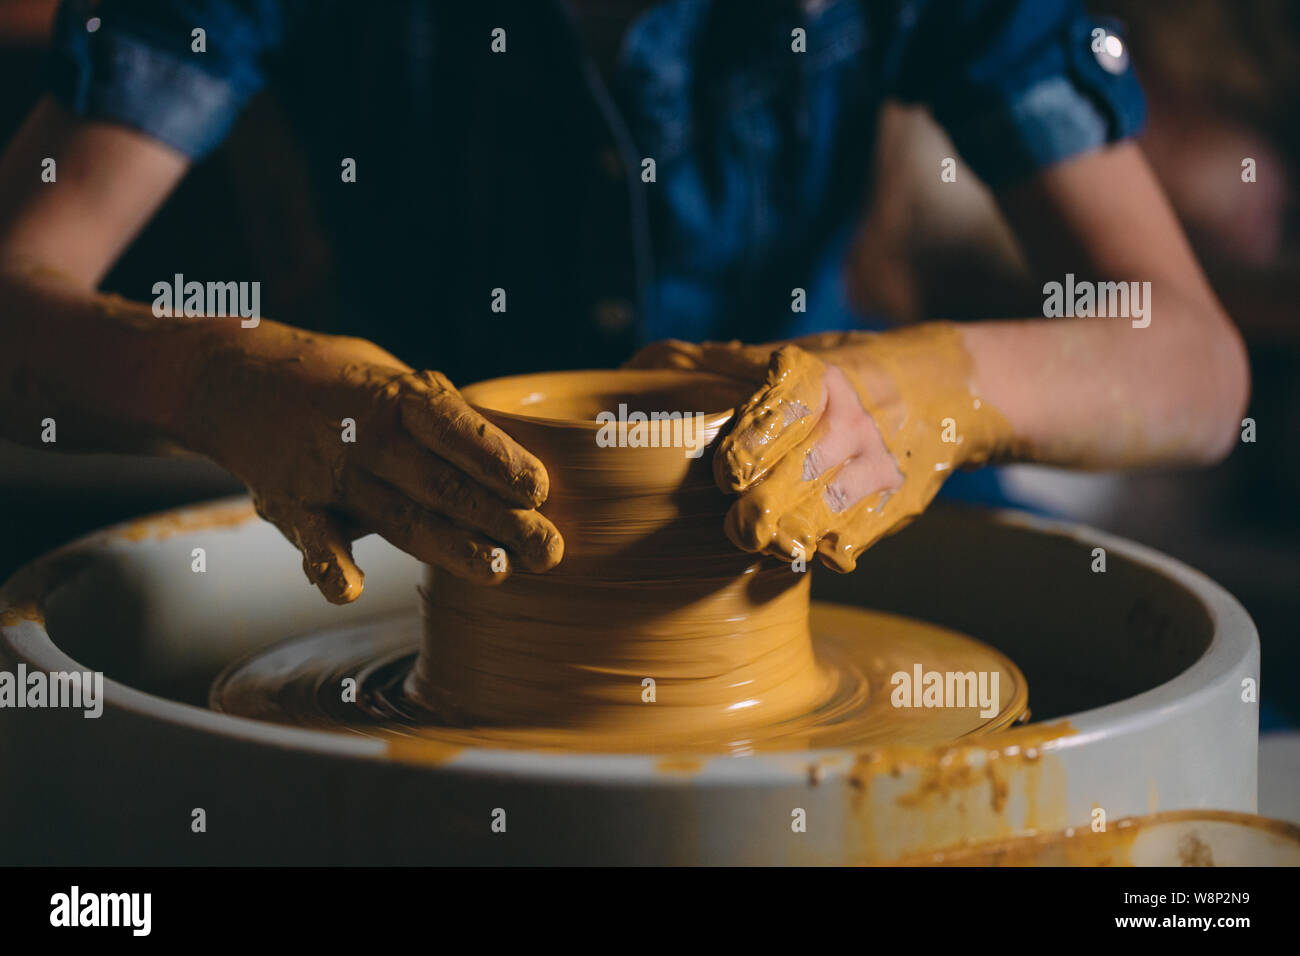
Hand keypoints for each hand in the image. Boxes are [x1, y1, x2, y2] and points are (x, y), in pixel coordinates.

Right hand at [176, 321, 562, 602]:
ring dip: (447, 546)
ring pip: (396, 517)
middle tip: (549, 549)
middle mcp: (366, 436)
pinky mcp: (290, 506)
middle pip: (442, 483)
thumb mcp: (398, 383)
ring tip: (497, 571)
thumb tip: (516, 462)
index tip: (541, 489)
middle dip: (499, 518)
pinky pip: (312, 539)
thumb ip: (450, 425)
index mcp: (399, 399)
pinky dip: (327, 565)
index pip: (456, 429)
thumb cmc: (345, 387)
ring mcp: (327, 474)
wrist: (235, 379)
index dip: (499, 459)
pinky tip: (348, 591)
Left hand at [626, 323, 1012, 570]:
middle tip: (738, 524)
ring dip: (790, 534)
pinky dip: (825, 550)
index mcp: (816, 375)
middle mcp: (850, 417)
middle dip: (764, 503)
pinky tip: (802, 552)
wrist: (932, 392)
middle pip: (803, 470)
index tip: (727, 471)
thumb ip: (708, 365)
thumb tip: (637, 367)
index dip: (753, 442)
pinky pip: (856, 536)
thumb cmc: (824, 379)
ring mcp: (876, 461)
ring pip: (829, 509)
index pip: (785, 407)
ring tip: (762, 541)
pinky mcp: (895, 500)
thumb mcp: (778, 358)